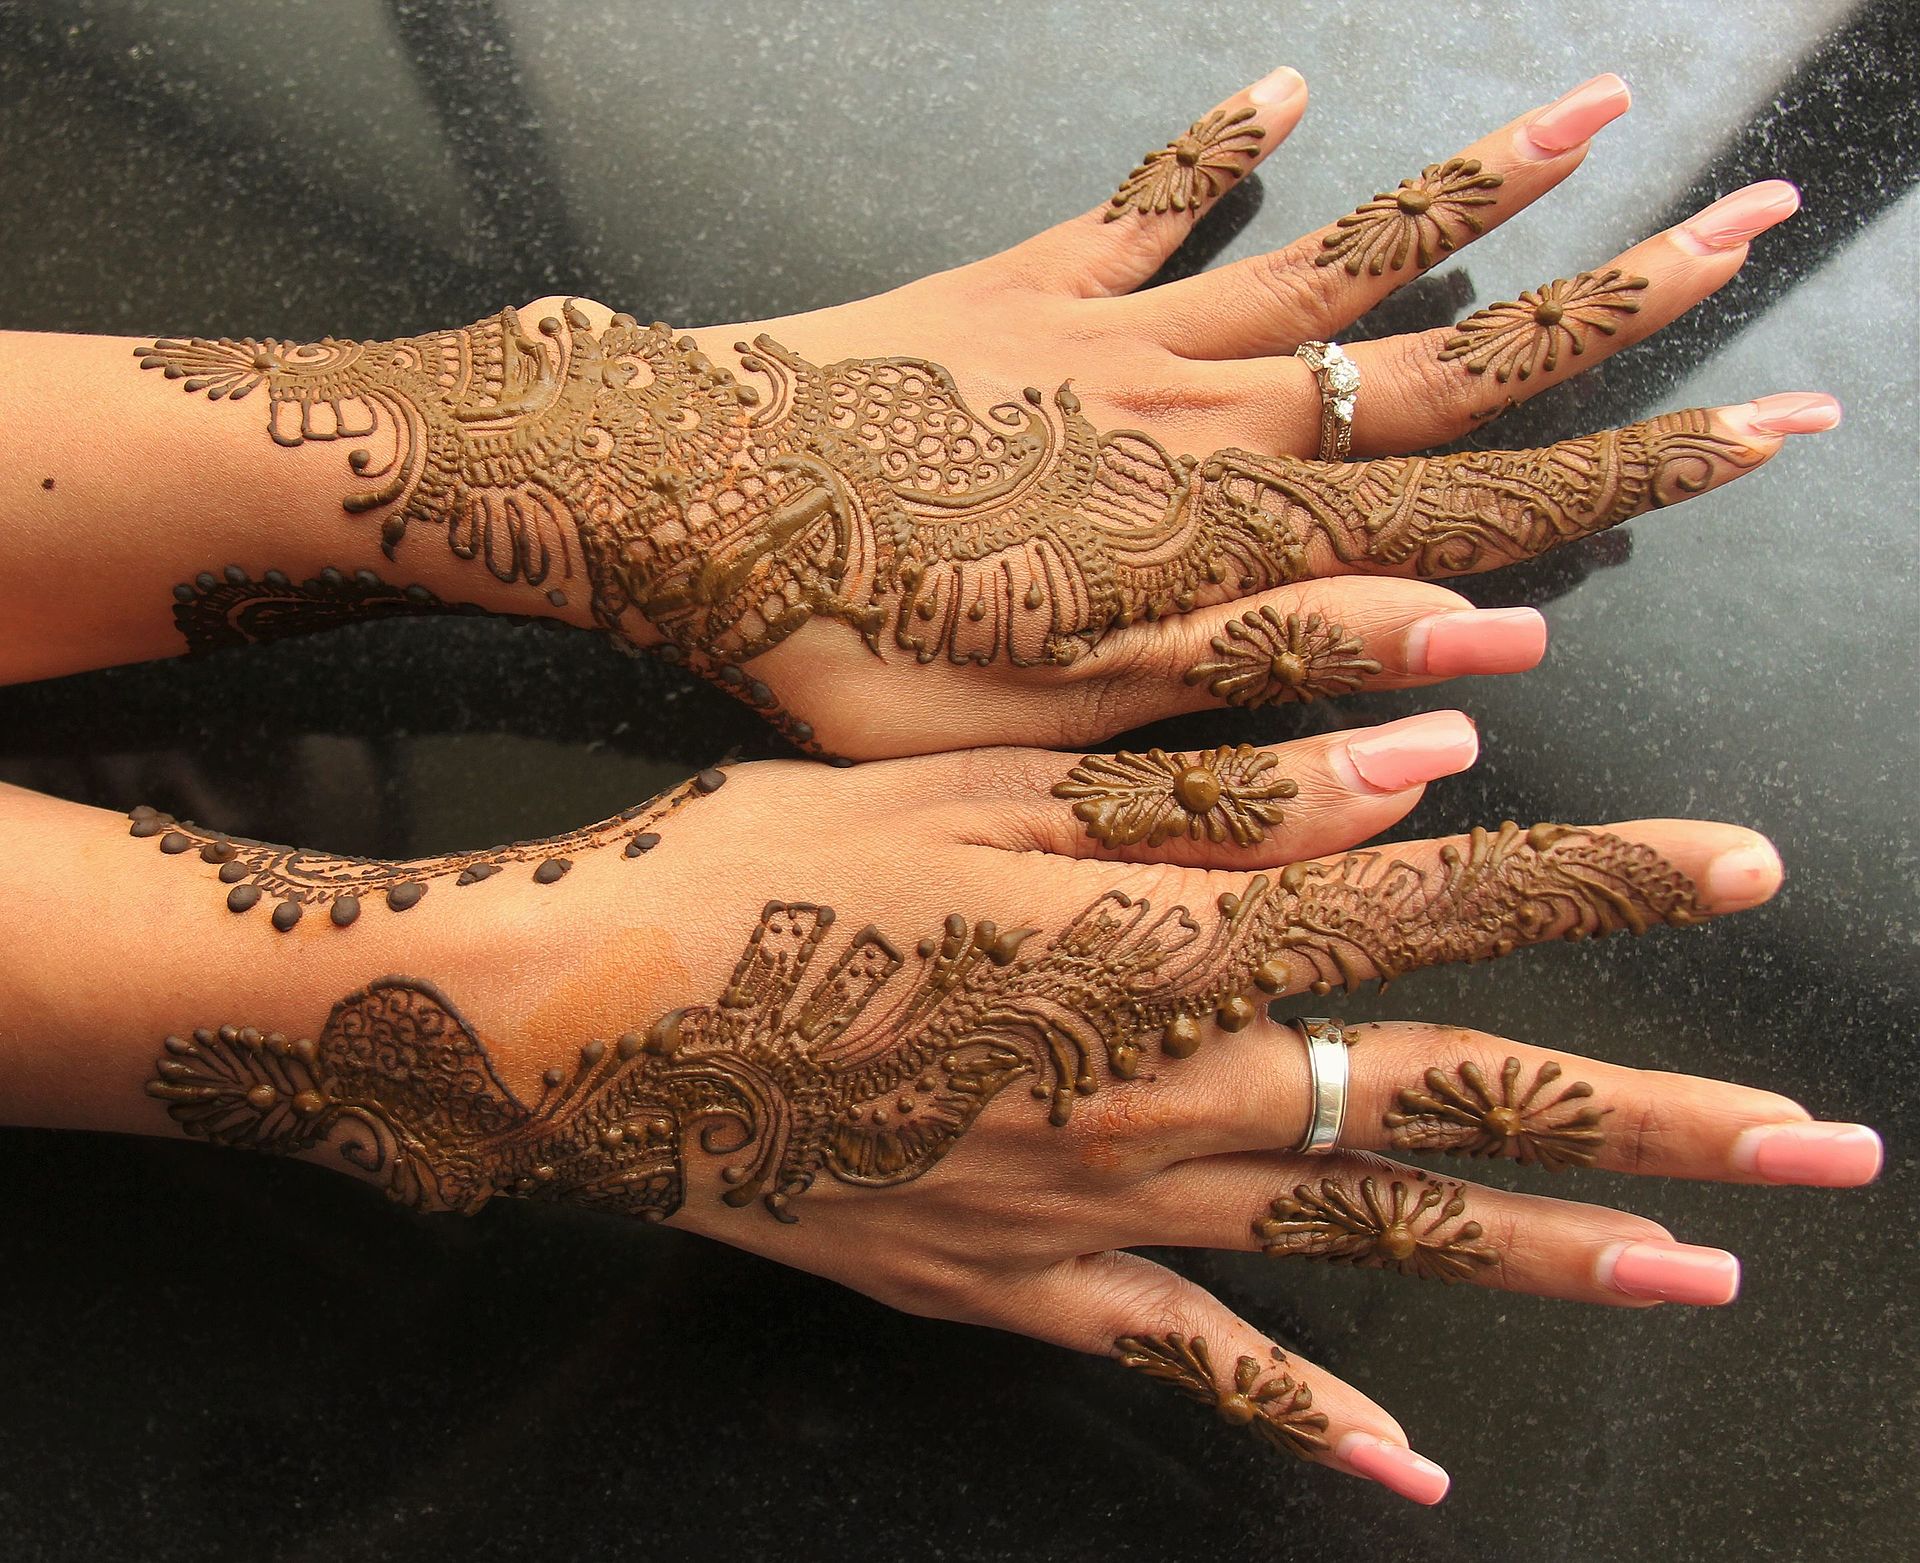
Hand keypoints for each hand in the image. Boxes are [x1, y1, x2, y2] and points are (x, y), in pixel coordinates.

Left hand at [135, 70, 1835, 758]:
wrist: (683, 497)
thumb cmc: (853, 638)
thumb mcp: (1062, 716)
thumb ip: (1275, 673)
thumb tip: (1484, 651)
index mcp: (1227, 538)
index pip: (1484, 499)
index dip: (1642, 464)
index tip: (1772, 420)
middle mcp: (1207, 417)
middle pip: (1451, 352)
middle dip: (1616, 301)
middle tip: (1754, 223)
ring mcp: (1122, 332)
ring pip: (1334, 252)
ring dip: (1470, 185)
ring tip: (1596, 110)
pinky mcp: (1030, 281)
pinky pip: (1150, 201)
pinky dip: (1215, 148)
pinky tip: (1282, 89)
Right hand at [138, 729, 1878, 1501]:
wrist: (591, 1027)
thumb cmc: (771, 866)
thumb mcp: (978, 788)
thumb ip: (1213, 787)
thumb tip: (1418, 755)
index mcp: (1160, 937)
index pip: (1433, 904)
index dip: (1599, 881)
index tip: (1743, 866)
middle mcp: (1165, 1089)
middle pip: (1450, 1105)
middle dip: (1651, 1117)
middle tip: (1822, 1150)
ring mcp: (1103, 1215)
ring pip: (1368, 1246)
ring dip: (1543, 1257)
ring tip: (1700, 1273)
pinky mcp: (1024, 1294)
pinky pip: (1200, 1370)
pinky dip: (1311, 1419)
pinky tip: (1410, 1473)